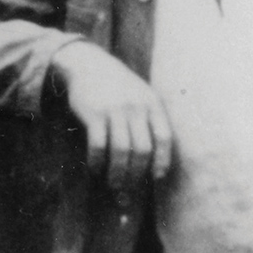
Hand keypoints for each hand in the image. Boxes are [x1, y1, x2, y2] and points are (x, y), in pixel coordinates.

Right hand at [49, 39, 173, 191]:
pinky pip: (98, 145)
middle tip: (128, 187)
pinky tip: (94, 169)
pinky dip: (96, 162)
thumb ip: (148, 120)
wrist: (88, 65)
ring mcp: (115, 110)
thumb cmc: (117, 88)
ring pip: (121, 151)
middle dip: (136, 174)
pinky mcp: (94, 113)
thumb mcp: (140, 96)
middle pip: (142, 150)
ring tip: (113, 184)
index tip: (155, 177)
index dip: (162, 161)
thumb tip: (149, 159)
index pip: (164, 138)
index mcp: (152, 104)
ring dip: (117, 173)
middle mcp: (136, 107)